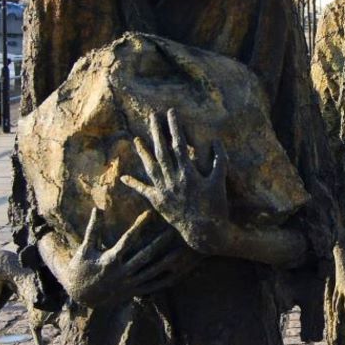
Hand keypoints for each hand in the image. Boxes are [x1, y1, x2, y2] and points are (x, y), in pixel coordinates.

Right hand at [66, 207, 184, 306]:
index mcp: (110, 260)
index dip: (139, 226)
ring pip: (151, 272)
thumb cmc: (80, 269)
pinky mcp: (132, 293)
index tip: (149, 214)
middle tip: (172, 231)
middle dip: (159, 243)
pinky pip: (151, 287)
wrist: (79, 297)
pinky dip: (164, 281)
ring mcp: (128, 284)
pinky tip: (176, 274)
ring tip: (180, 252)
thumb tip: (96, 209)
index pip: (128, 240)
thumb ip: (93, 230)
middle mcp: (121, 273)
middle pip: (144, 256)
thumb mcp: (84, 249)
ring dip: (166, 262)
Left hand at [121, 110, 229, 254]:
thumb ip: (219, 160)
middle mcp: (172, 179)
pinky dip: (134, 184)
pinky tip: (123, 177)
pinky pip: (143, 191)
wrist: (204, 232)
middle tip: (151, 116)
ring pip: (150, 167)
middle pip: (161, 151)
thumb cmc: (215, 207)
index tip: (171, 112)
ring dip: (142, 152)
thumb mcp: (220, 181)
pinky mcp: (158, 202)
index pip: (178, 144)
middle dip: (156, 132)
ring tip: (136, 140)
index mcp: (188, 172)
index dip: (174, 127)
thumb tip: (215, 140)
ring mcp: (163, 190)